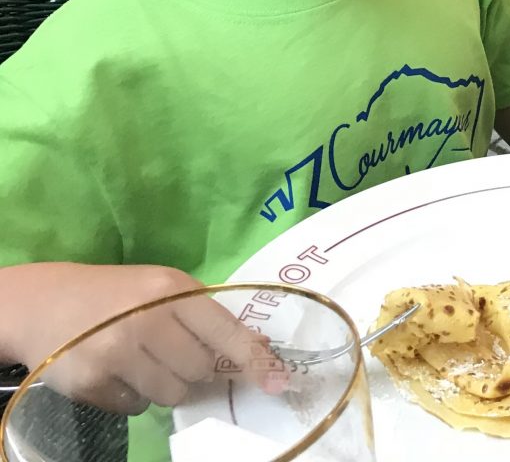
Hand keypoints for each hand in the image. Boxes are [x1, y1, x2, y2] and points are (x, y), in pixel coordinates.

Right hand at [0, 263, 284, 412]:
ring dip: (165, 384)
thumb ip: (206, 316)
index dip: (255, 360)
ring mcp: (116, 354)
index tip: (280, 381)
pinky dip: (133, 395)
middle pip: (200, 370)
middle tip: (168, 350)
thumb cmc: (118, 294)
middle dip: (193, 367)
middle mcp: (146, 320)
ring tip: (141, 360)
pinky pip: (137, 407)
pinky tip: (116, 370)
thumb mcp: (164, 288)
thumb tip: (259, 348)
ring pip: (173, 393)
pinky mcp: (91, 384)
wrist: (45, 302)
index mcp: (172, 290)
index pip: (225, 331)